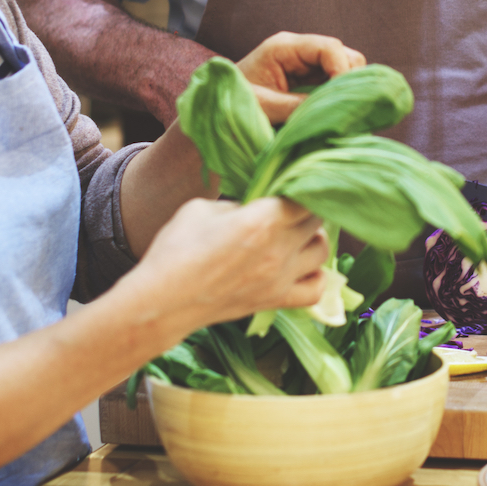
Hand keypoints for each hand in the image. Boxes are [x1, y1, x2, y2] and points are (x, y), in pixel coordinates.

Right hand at [123, 197, 328, 337]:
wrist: (163, 300)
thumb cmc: (175, 250)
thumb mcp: (202, 208)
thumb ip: (238, 204)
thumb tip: (255, 207)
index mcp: (262, 219)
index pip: (304, 196)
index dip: (300, 187)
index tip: (290, 185)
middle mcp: (279, 248)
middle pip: (316, 221)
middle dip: (305, 210)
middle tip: (289, 207)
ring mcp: (281, 278)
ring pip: (323, 252)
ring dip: (314, 239)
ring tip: (298, 235)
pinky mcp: (276, 301)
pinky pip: (316, 290)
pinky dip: (317, 277)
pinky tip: (303, 268)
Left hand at [237, 32, 365, 122]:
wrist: (216, 108)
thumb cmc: (231, 103)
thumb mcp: (264, 107)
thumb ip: (298, 106)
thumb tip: (333, 111)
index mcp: (284, 47)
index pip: (329, 47)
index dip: (343, 71)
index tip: (342, 98)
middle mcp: (299, 50)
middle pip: (344, 55)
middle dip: (348, 80)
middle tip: (341, 109)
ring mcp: (305, 64)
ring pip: (345, 68)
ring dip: (345, 89)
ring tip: (336, 112)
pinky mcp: (308, 79)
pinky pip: (335, 82)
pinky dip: (339, 96)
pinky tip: (332, 111)